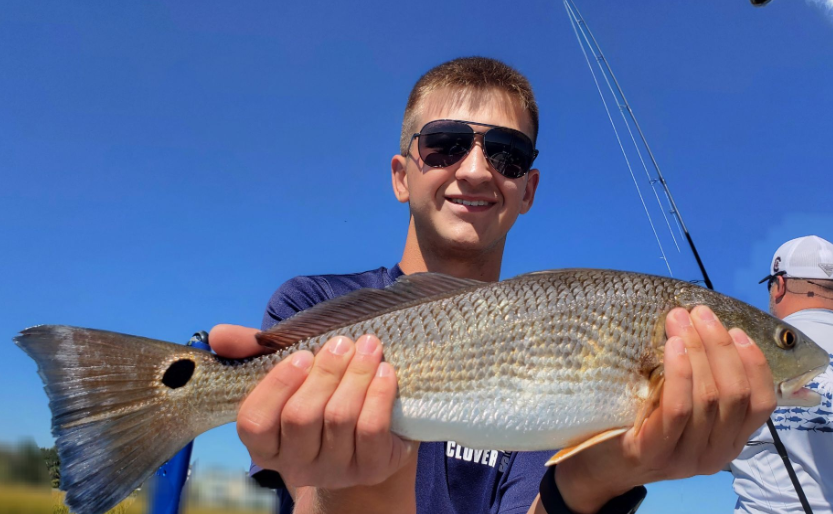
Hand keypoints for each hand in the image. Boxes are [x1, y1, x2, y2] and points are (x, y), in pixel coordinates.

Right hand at [209, 325, 418, 492]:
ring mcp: (334, 471)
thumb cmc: (321, 396)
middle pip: (301, 417)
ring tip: (368, 346)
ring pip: (340, 418)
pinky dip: (378, 395)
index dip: (277, 386)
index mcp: (265, 444)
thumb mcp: (288, 373)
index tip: (302, 355)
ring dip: (356, 375)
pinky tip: (384, 371)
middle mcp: (295, 465)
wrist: (373, 437)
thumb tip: (217, 334)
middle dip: (324, 373)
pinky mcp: (371, 468)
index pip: (255, 422)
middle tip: (342, 342)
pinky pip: (372, 429)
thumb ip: (252, 352)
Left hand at [552, 306, 775, 513]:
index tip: (735, 330)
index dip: (753, 363)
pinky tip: (673, 346)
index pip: (761, 403)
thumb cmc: (641, 424)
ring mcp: (686, 458)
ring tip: (679, 320)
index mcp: (729, 442)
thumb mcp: (681, 408)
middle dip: (719, 346)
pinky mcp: (654, 454)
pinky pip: (677, 410)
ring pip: (708, 398)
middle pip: (734, 394)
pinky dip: (680, 373)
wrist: (599, 465)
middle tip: (698, 313)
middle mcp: (715, 455)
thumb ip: (702, 384)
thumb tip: (708, 328)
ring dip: (698, 350)